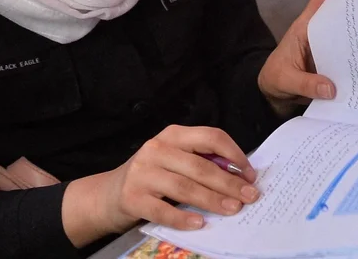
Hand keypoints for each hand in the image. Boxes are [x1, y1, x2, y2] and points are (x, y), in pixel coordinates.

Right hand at [60, 125, 259, 244]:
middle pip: (200, 166)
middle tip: (249, 196)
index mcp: (173, 135)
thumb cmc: (151, 176)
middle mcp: (156, 149)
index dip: (234, 155)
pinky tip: (199, 223)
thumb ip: (201, 161)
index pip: (210, 137)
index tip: (250, 174)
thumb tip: (240, 175)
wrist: (107, 194)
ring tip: (232, 210)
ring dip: (212, 200)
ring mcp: (142, 172)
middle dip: (229, 183)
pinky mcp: (132, 197)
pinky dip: (183, 217)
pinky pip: (163, 209)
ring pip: (185, 187)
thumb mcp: (174, 159)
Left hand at [259, 0, 354, 114]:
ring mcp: (331, 48)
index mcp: (307, 28)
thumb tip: (332, 89)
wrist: (273, 96)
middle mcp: (322, 34)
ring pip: (353, 32)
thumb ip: (305, 84)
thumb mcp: (284, 80)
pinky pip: (355, 56)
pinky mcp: (337, 64)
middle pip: (344, 11)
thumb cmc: (274, 79)